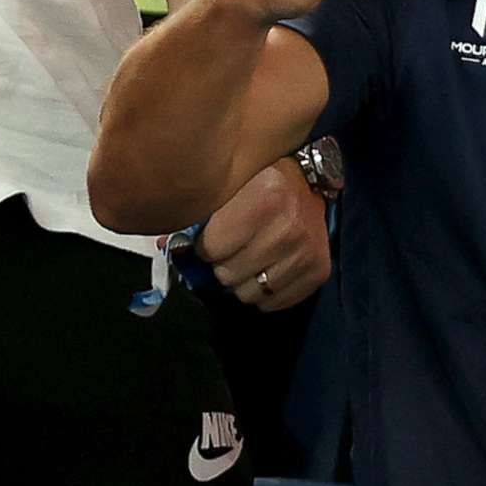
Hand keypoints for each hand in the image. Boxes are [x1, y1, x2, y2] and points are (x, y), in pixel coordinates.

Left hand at [195, 158, 330, 310]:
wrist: (311, 182)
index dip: (207, 244)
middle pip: (228, 275)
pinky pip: (275, 304)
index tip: (215, 235)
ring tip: (251, 257)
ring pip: (250, 294)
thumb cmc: (261, 182)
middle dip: (224, 265)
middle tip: (233, 248)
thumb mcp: (230, 186)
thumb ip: (199, 214)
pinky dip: (266, 292)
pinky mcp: (319, 270)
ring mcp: (307, 251)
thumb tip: (166, 246)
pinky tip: (269, 268)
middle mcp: (289, 226)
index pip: (212, 249)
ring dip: (244, 281)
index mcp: (264, 198)